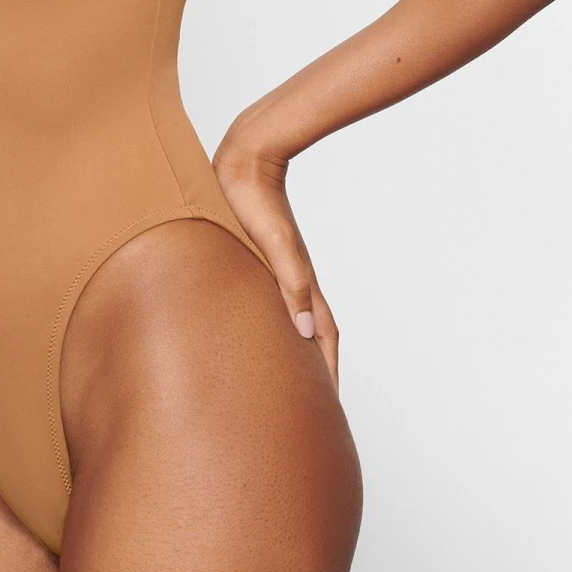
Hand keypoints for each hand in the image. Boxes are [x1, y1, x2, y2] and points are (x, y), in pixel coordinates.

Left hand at [213, 133, 338, 388]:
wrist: (244, 162)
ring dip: (296, 353)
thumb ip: (290, 285)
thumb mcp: (274, 246)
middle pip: (313, 338)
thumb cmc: (253, 201)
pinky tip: (262, 334)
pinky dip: (276, 326)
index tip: (328, 409)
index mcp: (299, 284)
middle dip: (315, 373)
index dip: (326, 375)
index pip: (323, 341)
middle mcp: (294, 283)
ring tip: (289, 383)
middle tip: (311, 409)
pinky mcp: (262, 261)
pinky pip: (275, 305)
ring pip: (294, 323)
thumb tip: (304, 332)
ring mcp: (280, 273)